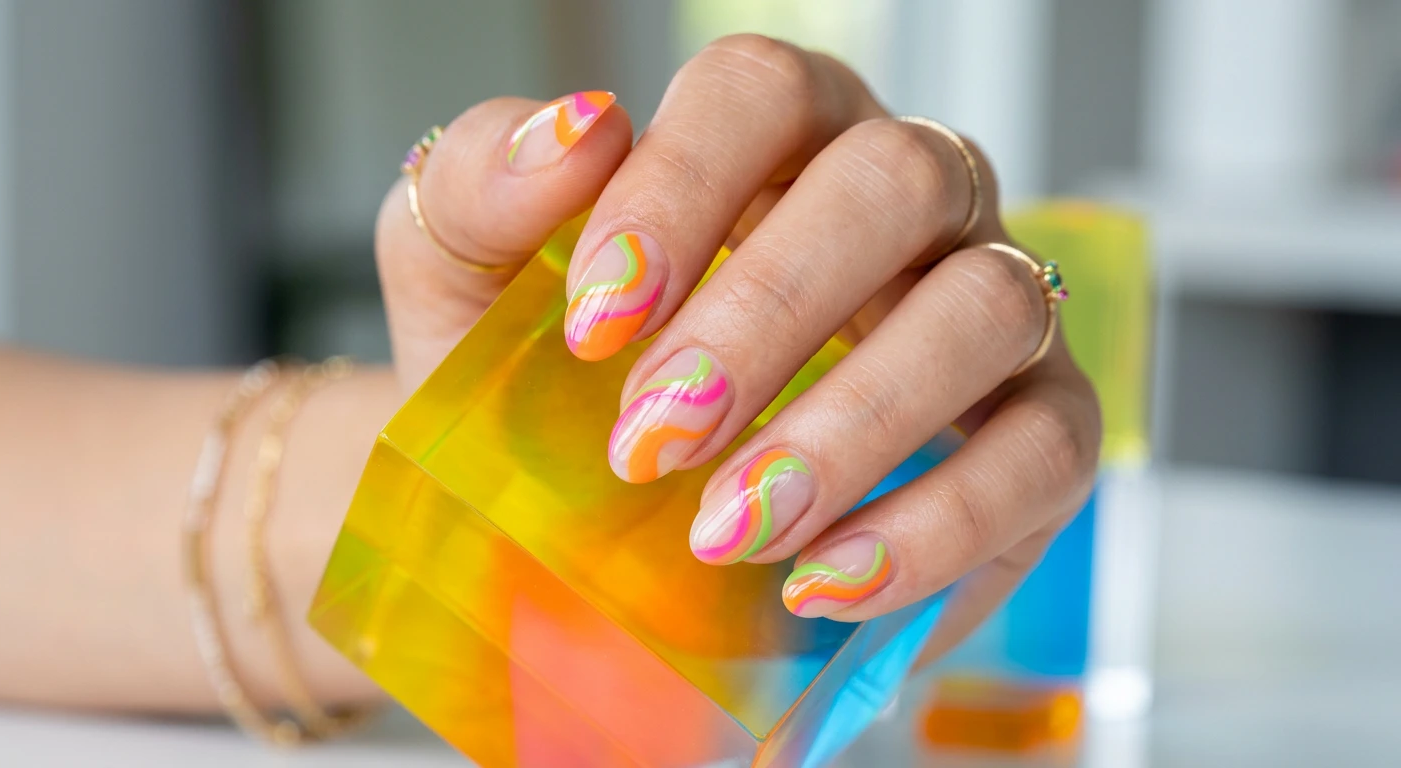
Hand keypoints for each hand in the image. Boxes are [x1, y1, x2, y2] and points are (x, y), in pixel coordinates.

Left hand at [375, 35, 1099, 655]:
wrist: (594, 518)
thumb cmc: (553, 386)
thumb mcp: (476, 286)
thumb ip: (485, 191)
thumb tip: (570, 133)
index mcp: (776, 137)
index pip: (760, 91)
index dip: (681, 189)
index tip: (592, 324)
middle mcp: (904, 197)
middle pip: (890, 184)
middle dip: (766, 320)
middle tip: (654, 442)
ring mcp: (985, 304)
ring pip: (985, 310)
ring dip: (853, 429)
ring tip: (732, 532)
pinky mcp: (1036, 427)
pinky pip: (1044, 454)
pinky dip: (938, 527)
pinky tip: (822, 585)